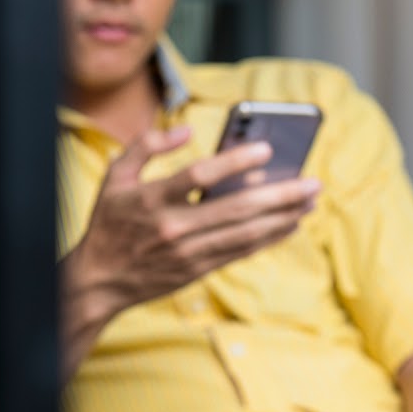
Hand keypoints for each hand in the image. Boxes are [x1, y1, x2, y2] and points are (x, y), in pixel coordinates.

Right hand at [68, 125, 320, 314]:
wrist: (99, 280)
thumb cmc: (109, 222)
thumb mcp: (114, 176)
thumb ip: (146, 146)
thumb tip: (185, 131)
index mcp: (150, 199)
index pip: (199, 177)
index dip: (234, 162)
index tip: (267, 150)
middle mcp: (172, 227)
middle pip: (236, 209)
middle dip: (280, 195)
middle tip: (313, 182)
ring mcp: (188, 252)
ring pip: (245, 234)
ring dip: (283, 217)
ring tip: (310, 201)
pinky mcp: (198, 269)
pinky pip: (241, 251)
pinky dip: (269, 237)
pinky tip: (290, 223)